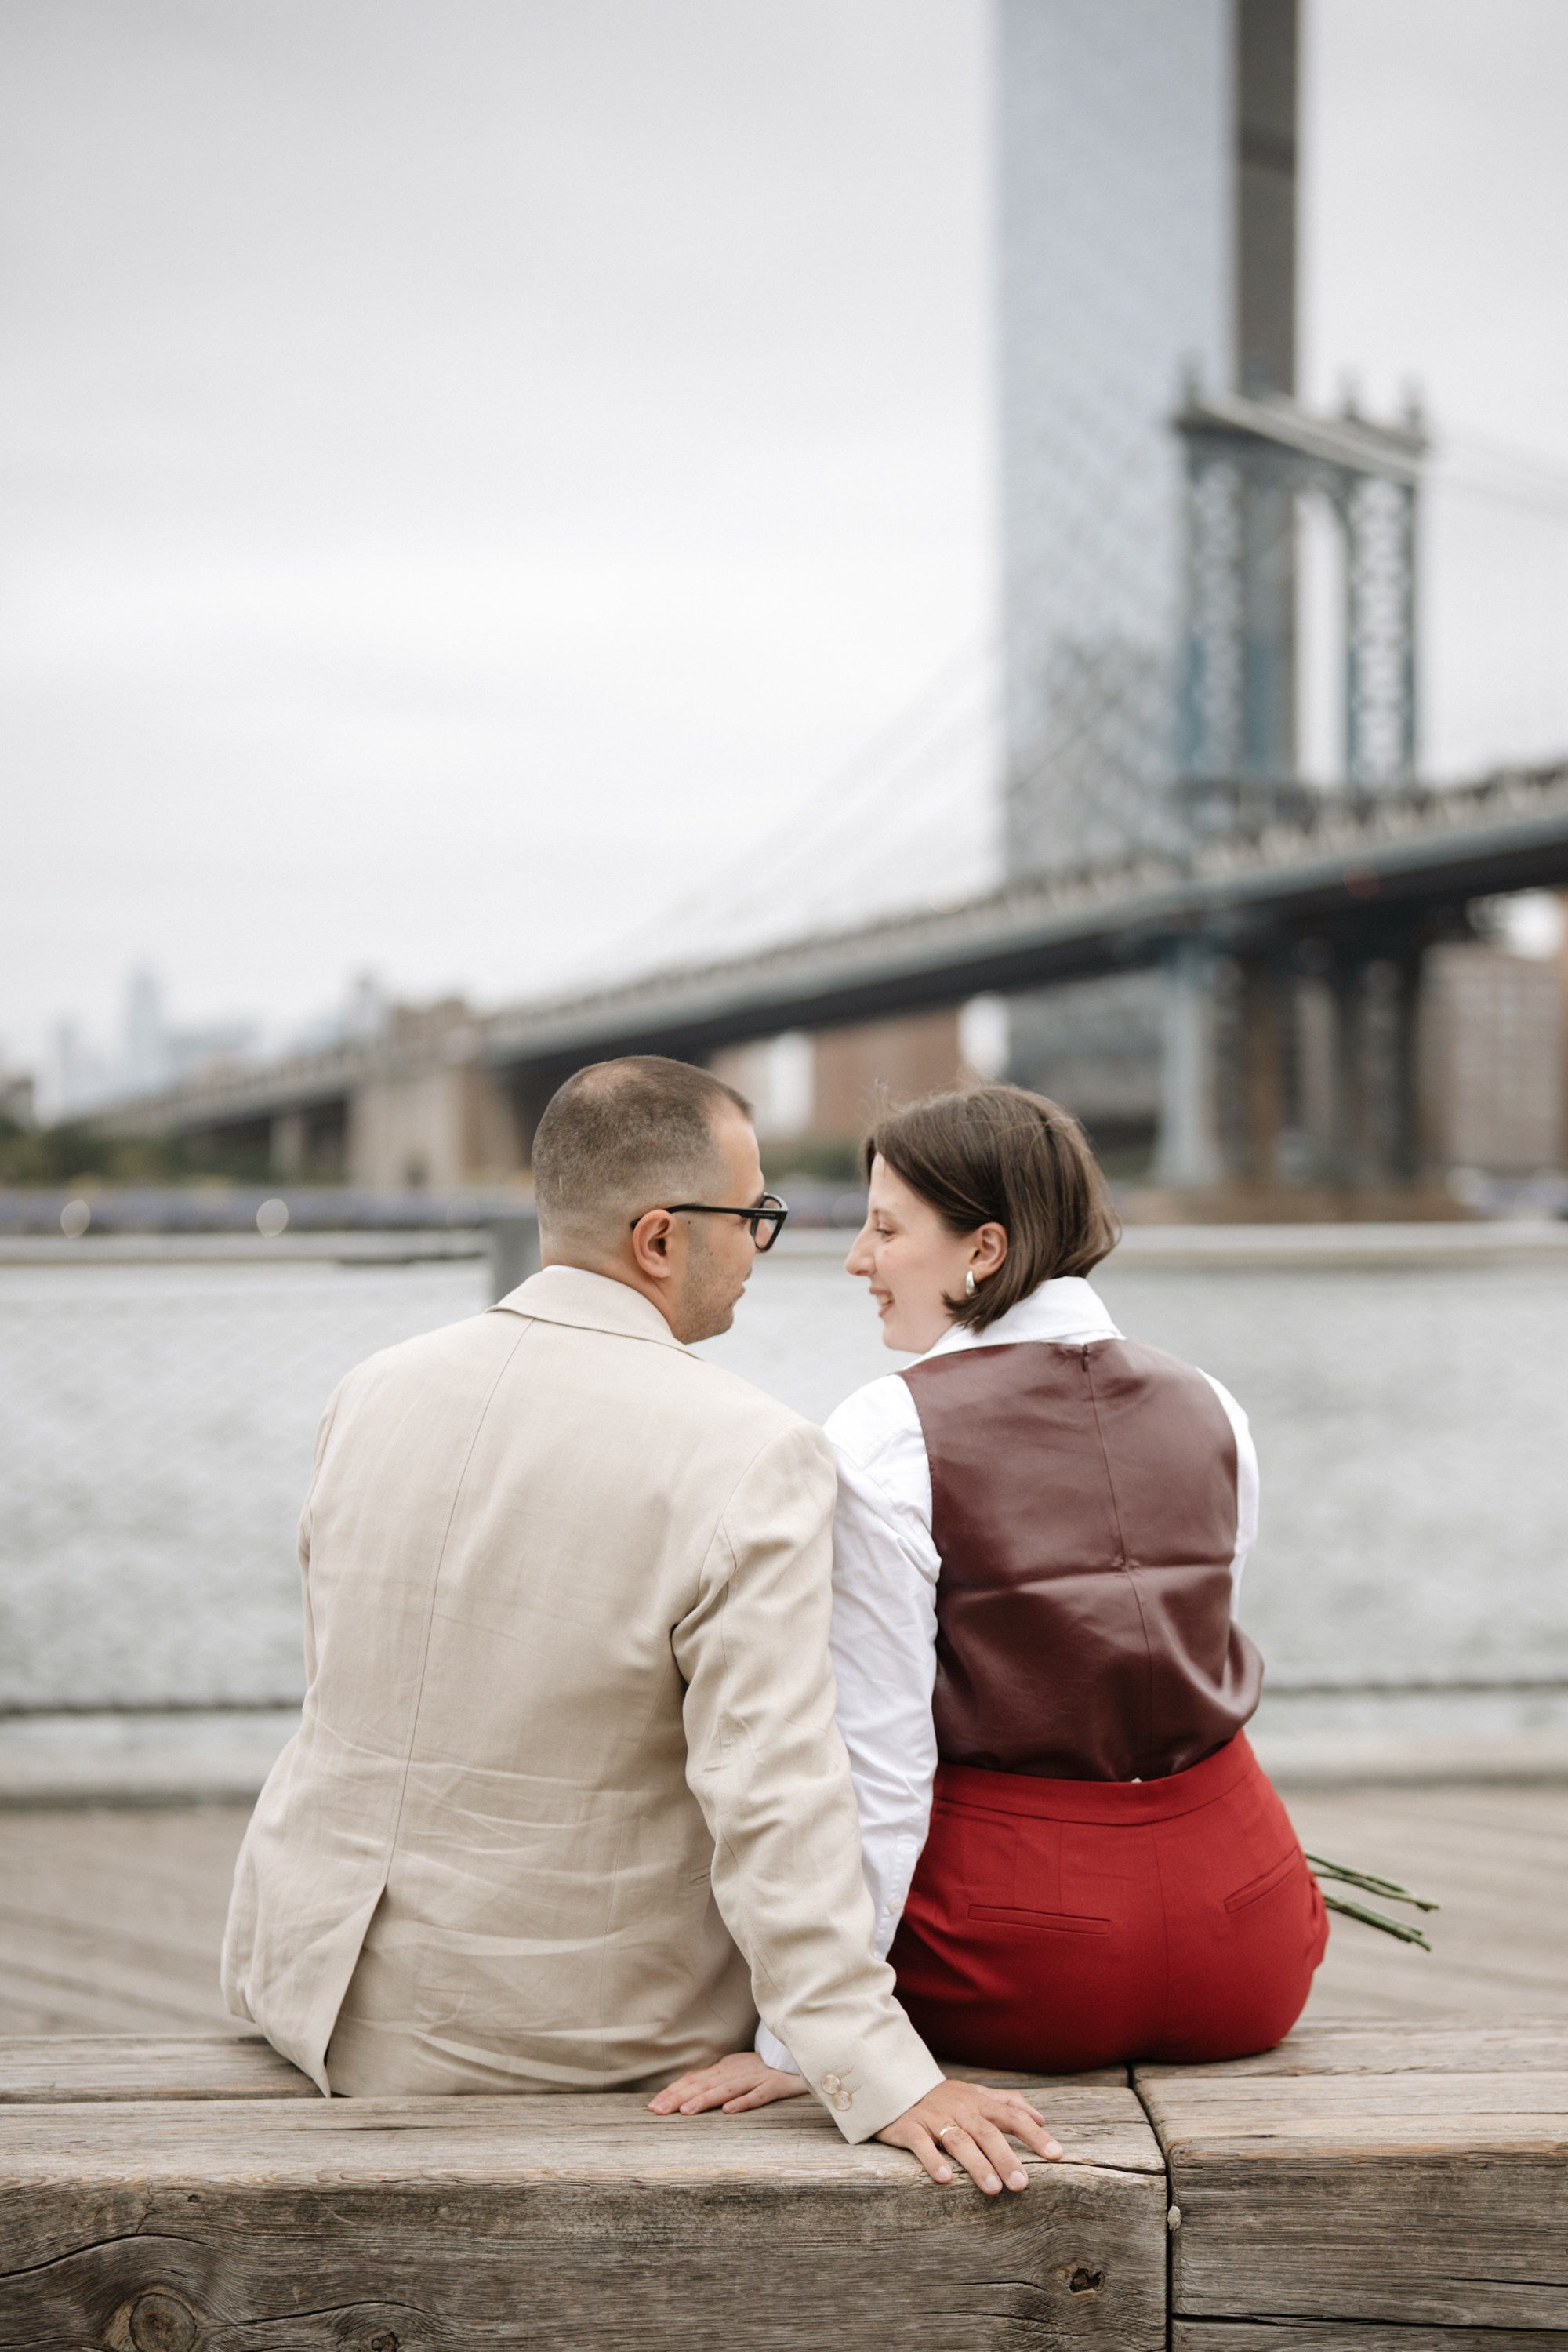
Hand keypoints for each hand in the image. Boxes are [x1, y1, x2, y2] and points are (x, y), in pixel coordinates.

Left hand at [648, 2050, 809, 2115]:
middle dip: (679, 2097)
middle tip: (658, 2110)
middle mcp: (737, 2071)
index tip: (653, 2106)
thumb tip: (685, 2090)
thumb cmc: (766, 2070)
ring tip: (686, 2112)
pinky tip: (729, 2111)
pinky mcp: (777, 2085)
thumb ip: (715, 2081)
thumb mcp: (736, 2073)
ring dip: (705, 2099)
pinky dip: (744, 2101)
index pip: (694, 2079)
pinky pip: (759, 2094)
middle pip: (704, 2083)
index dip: (673, 2091)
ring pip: (727, 2088)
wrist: (802, 2055)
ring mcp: (757, 2076)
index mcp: (726, 2069)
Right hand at [877, 2078, 1062, 2192]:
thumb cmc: (942, 2097)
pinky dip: (932, 2160)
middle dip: (1006, 2158)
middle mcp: (959, 2109)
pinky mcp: (909, 2128)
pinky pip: (921, 2144)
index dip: (1033, 2134)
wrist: (894, 2083)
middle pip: (987, 2132)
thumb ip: (1007, 2103)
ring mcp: (934, 2118)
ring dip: (976, 2165)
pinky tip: (943, 2179)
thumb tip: (1041, 2118)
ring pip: (958, 2140)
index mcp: (978, 2102)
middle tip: (1022, 2185)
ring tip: (992, 2189)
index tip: (1056, 2154)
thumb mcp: (974, 2093)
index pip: (1012, 2116)